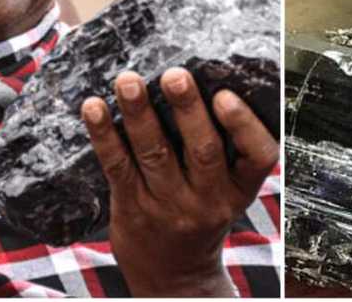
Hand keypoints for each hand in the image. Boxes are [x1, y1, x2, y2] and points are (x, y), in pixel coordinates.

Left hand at [82, 68, 277, 296]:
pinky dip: (104, 135)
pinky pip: (118, 166)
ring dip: (139, 114)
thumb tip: (197, 77)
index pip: (258, 156)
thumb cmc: (201, 215)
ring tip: (128, 81)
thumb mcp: (226, 189)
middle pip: (202, 150)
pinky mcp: (132, 207)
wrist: (173, 276)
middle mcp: (208, 199)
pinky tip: (93, 108)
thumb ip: (222, 147)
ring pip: (155, 153)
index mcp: (239, 189)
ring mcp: (169, 206)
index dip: (243, 126)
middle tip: (174, 75)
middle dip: (187, 109)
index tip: (226, 96)